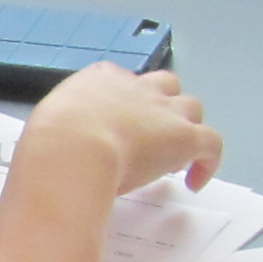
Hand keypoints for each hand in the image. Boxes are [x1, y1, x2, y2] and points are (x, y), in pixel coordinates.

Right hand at [26, 63, 221, 193]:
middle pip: (164, 86)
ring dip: (185, 128)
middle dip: (161, 107)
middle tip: (149, 139)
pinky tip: (195, 182)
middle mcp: (137, 87)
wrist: (74, 148)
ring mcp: (165, 110)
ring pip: (191, 107)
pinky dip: (207, 162)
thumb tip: (64, 148)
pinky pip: (211, 143)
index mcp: (101, 79)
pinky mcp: (185, 136)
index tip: (118, 129)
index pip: (122, 81)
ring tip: (174, 157)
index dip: (126, 105)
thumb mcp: (51, 122)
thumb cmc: (52, 139)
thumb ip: (65, 128)